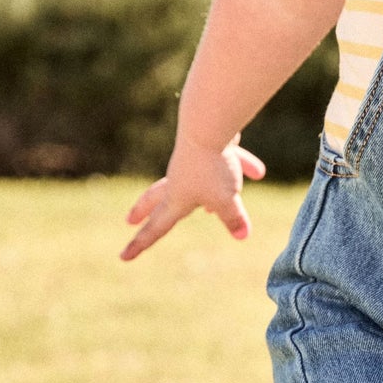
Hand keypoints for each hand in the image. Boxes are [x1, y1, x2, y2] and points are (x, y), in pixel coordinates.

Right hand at [120, 131, 265, 260]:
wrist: (209, 125)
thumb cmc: (213, 168)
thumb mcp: (226, 200)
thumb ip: (233, 219)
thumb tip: (241, 235)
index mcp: (176, 199)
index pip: (155, 228)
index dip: (140, 245)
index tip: (124, 257)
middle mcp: (178, 182)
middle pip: (155, 199)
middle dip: (143, 211)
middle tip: (130, 220)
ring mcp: (190, 164)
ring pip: (191, 181)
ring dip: (204, 195)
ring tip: (209, 210)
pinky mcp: (206, 149)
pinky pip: (224, 164)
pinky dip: (239, 167)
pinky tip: (258, 172)